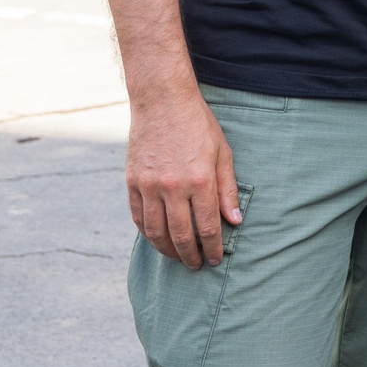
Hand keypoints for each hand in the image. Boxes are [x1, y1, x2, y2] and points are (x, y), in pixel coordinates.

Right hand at [126, 83, 240, 268]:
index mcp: (200, 180)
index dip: (212, 248)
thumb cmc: (198, 125)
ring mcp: (149, 185)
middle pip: (180, 235)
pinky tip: (156, 238)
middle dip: (190, 256)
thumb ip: (228, 189)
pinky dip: (146, 233)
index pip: (208, 227)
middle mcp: (173, 187)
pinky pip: (137, 217)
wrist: (162, 101)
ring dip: (167, 250)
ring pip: (155, 232)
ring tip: (177, 256)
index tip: (215, 260)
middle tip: (196, 265)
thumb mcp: (222, 153)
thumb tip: (235, 221)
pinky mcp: (132, 181)